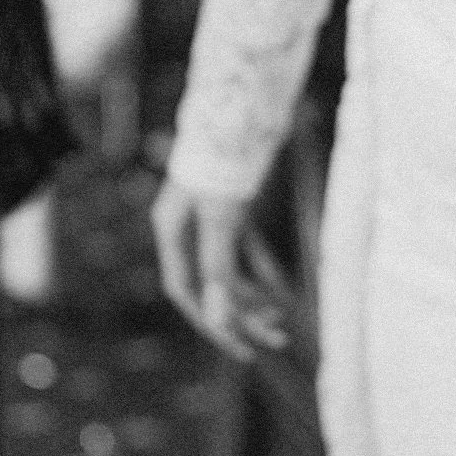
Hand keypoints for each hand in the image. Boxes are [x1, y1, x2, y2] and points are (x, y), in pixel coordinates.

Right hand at [149, 176, 290, 363]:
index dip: (212, 321)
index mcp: (172, 230)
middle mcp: (187, 228)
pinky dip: (262, 272)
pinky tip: (282, 293)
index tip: (240, 347)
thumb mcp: (223, 216)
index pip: (186, 290)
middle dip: (242, 316)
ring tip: (283, 324)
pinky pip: (244, 252)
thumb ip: (218, 266)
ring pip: (229, 272)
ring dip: (254, 299)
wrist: (244, 107)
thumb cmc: (227, 160)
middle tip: (276, 343)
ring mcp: (211, 219)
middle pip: (211, 286)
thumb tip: (218, 318)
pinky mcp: (234, 211)